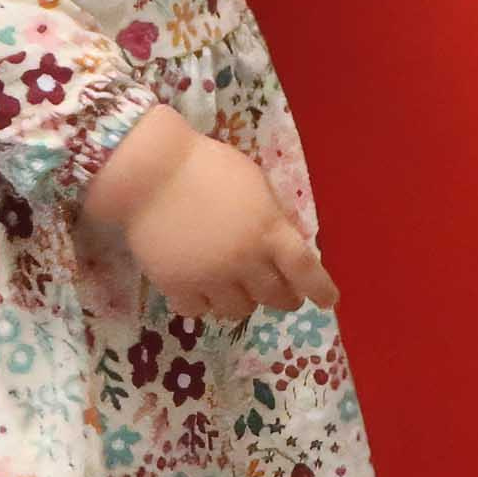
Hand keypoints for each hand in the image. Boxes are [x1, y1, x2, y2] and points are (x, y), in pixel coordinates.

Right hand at [83, 110, 338, 321]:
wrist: (148, 172)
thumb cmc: (204, 165)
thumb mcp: (252, 181)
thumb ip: (271, 214)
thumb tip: (287, 238)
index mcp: (269, 230)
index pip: (305, 269)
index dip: (320, 289)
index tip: (328, 302)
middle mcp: (245, 260)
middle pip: (275, 296)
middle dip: (283, 297)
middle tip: (280, 294)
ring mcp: (211, 277)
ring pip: (238, 311)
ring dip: (242, 301)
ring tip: (234, 288)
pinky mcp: (177, 286)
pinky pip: (198, 311)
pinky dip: (203, 304)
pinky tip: (198, 289)